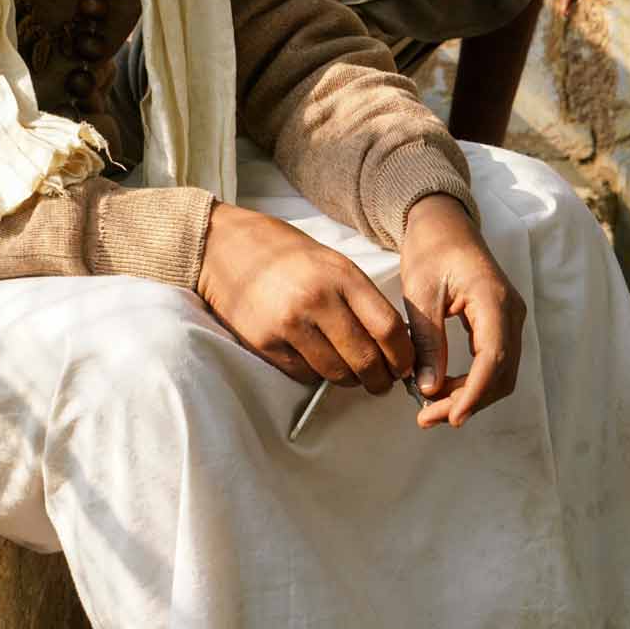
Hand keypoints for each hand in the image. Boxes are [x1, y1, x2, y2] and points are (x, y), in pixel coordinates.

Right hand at [198, 202, 413, 392]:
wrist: (225, 248)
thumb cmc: (285, 254)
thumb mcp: (331, 262)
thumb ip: (360, 299)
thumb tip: (393, 344)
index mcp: (341, 275)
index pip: (388, 329)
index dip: (403, 357)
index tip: (404, 366)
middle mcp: (317, 299)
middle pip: (366, 360)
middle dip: (380, 379)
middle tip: (381, 381)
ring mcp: (290, 324)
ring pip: (337, 374)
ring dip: (349, 379)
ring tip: (348, 370)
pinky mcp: (266, 343)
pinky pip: (305, 374)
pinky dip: (316, 373)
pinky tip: (313, 356)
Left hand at [400, 194, 525, 428]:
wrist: (442, 224)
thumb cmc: (430, 250)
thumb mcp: (421, 293)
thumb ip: (426, 340)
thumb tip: (428, 388)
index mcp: (493, 299)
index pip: (493, 358)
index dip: (474, 393)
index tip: (451, 417)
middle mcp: (511, 312)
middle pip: (500, 372)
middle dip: (467, 400)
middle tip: (427, 417)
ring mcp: (510, 318)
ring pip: (500, 372)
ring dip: (470, 395)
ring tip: (430, 409)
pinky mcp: (501, 324)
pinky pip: (494, 362)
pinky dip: (472, 381)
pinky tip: (443, 389)